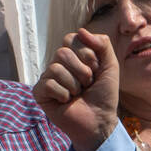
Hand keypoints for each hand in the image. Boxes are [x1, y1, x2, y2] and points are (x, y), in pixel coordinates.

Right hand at [34, 28, 120, 150]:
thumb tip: (80, 30)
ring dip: (74, 84)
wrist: (100, 120)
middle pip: (62, 52)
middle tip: (87, 84)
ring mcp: (47, 78)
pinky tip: (66, 101)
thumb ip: (102, 44)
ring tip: (77, 94)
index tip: (96, 69)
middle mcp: (58, 64)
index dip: (87, 54)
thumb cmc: (104, 94)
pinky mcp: (40, 93)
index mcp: (73, 55)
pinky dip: (63, 94)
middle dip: (82, 71)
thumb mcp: (110, 65)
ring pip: (55, 68)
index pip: (71, 38)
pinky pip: (48, 84)